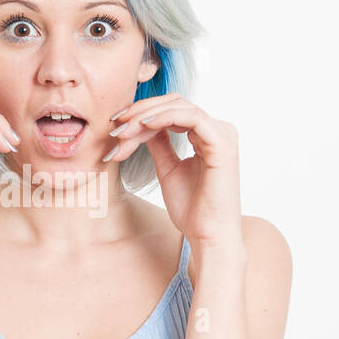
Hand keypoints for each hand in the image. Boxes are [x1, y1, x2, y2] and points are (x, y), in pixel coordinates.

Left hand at [107, 94, 241, 244]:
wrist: (207, 235)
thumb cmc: (192, 210)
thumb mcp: (168, 169)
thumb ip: (159, 144)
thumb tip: (142, 125)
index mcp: (207, 136)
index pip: (172, 110)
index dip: (142, 113)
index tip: (116, 126)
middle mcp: (218, 131)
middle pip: (175, 103)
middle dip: (141, 111)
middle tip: (116, 124)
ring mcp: (222, 134)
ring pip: (179, 107)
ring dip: (146, 116)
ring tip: (124, 131)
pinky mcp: (222, 143)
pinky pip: (192, 117)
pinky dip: (165, 117)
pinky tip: (144, 125)